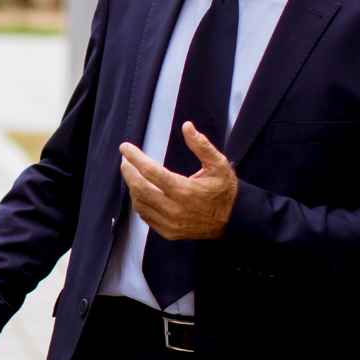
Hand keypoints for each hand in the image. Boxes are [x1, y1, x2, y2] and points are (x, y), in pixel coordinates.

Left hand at [119, 123, 237, 240]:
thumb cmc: (225, 190)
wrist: (234, 220)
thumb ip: (202, 145)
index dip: (135, 158)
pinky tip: (140, 191)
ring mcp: (170, 224)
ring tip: (131, 173)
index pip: (151, 172)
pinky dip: (139, 202)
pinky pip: (146, 216)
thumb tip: (187, 126)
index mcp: (184, 191)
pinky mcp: (169, 232)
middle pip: (140, 189)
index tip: (125, 147)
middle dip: (128, 172)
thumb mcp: (219, 164)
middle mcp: (174, 209)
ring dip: (132, 187)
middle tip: (125, 160)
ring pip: (140, 204)